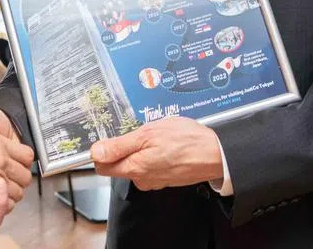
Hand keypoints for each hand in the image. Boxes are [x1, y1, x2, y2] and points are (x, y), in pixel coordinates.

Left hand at [91, 116, 223, 190]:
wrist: (216, 154)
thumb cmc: (186, 141)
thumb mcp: (148, 134)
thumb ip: (120, 146)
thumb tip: (96, 152)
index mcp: (134, 168)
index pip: (102, 166)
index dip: (101, 151)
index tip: (108, 137)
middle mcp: (141, 179)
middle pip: (118, 165)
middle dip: (124, 148)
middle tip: (139, 132)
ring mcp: (154, 180)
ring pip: (135, 164)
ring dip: (141, 150)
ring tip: (157, 137)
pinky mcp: (165, 179)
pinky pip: (150, 166)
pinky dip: (154, 155)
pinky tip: (166, 146)